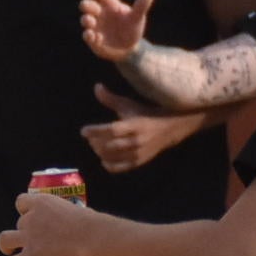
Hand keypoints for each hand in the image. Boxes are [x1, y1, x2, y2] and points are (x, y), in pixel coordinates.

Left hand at [0, 190, 98, 255]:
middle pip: (19, 224)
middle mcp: (30, 218)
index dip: (26, 210)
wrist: (94, 239)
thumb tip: (65, 231)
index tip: (36, 216)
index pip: (21, 202)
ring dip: (8, 244)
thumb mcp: (77, 213)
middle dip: (28, 231)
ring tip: (12, 250)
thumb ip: (63, 219)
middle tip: (48, 239)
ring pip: (6, 239)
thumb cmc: (93, 226)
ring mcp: (29, 238)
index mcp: (40, 202)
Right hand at [78, 0, 153, 62]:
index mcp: (110, 5)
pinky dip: (89, 36)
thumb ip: (141, 6)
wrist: (130, 48)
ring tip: (91, 22)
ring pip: (85, 20)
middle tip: (85, 6)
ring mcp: (95, 26)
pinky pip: (87, 36)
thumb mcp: (137, 17)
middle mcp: (99, 14)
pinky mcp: (93, 39)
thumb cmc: (132, 28)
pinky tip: (96, 37)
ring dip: (86, 20)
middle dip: (86, 5)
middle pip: (88, 6)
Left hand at [80, 86, 196, 174]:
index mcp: (136, 124)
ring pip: (114, 157)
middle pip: (111, 146)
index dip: (96, 131)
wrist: (171, 128)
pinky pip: (121, 168)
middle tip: (90, 137)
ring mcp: (140, 153)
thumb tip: (96, 87)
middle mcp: (138, 141)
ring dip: (100, 152)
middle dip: (96, 142)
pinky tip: (103, 159)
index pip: (112, 130)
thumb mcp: (131, 105)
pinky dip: (109, 165)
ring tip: (96, 145)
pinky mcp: (140, 162)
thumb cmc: (147, 114)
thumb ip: (112, 99)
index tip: (83, 131)